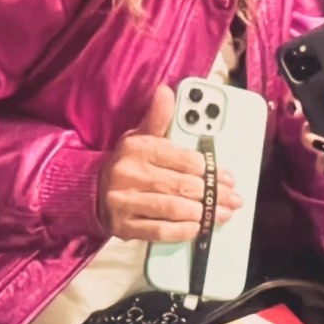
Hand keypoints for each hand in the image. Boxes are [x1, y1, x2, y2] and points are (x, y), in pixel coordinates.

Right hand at [98, 85, 242, 241]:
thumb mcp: (140, 135)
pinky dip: (181, 231)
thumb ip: (159, 117)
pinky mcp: (124, 226)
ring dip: (202, 213)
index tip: (226, 176)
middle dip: (212, 194)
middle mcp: (129, 175)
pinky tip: (197, 227)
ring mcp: (125, 202)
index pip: (181, 158)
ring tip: (221, 213)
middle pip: (181, 185)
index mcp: (138, 148)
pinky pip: (158, 231)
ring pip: (172, 208)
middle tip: (232, 198)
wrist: (92, 190)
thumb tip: (166, 92)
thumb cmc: (127, 162)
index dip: (209, 169)